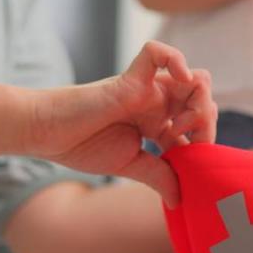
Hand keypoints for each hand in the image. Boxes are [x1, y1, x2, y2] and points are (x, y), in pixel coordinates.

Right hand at [25, 42, 215, 206]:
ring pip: (191, 76)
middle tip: (190, 143)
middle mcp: (156, 103)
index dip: (203, 143)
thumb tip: (181, 199)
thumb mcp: (129, 166)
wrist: (46, 134)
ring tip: (179, 124)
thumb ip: (158, 176)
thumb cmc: (81, 146)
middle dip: (206, 122)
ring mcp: (145, 88)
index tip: (195, 165)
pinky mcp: (130, 78)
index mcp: (157, 123)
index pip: (196, 127)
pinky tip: (181, 77)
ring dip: (198, 99)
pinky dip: (175, 59)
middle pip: (201, 100)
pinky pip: (157, 52)